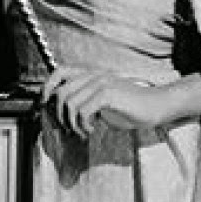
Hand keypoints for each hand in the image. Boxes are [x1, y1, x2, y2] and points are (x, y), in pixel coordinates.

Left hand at [41, 66, 162, 138]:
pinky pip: (83, 110)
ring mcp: (102, 83)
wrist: (156, 105)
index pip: (61, 71)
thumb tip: (66, 113)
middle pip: (62, 91)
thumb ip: (87, 102)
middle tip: (71, 128)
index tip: (44, 102)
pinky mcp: (109, 94)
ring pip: (70, 102)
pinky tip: (93, 129)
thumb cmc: (132, 106)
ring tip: (84, 131)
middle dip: (61, 115)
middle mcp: (95, 75)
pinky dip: (83, 124)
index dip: (48, 85)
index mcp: (92, 75)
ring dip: (73, 123)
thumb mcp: (104, 103)